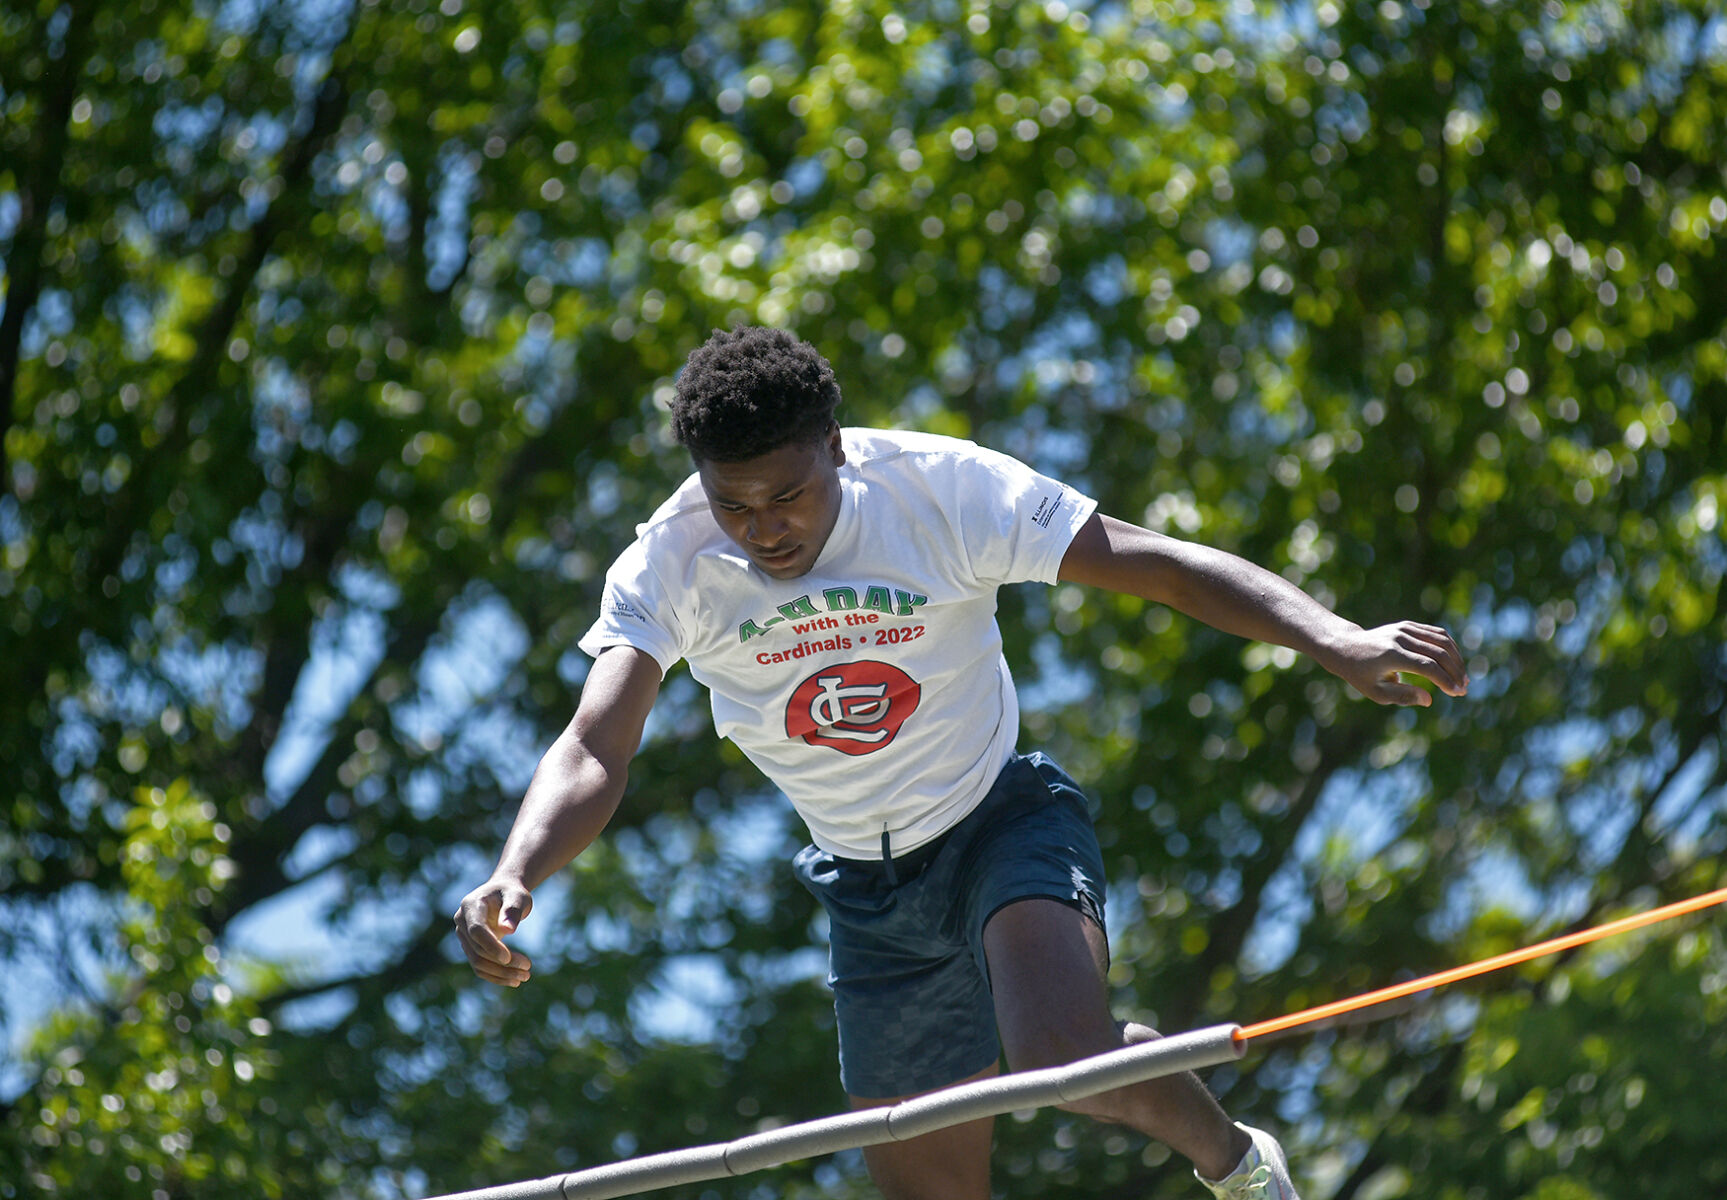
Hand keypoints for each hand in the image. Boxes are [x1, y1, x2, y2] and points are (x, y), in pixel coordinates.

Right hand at [453, 876, 533, 986]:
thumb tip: (508, 930)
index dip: (491, 946)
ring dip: (501, 973)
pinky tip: (515, 980)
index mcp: (470, 906)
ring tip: (525, 976)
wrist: (504, 893)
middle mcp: (462, 922)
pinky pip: (479, 966)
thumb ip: (512, 910)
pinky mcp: (471, 948)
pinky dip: (496, 975)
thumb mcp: (518, 896)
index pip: (476, 930)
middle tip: (528, 968)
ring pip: (477, 962)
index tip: (509, 959)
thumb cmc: (512, 893)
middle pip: (478, 950)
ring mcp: (464, 937)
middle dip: (502, 963)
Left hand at [1320, 621, 1468, 705]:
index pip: (1426, 666)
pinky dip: (1449, 647)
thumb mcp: (1376, 692)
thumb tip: (1429, 700)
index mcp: (1391, 655)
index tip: (1456, 692)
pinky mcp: (1407, 625)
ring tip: (1462, 678)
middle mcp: (1399, 638)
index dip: (1444, 680)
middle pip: (1437, 653)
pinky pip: (1435, 633)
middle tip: (1463, 689)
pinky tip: (1455, 662)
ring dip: (1456, 659)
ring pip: (1441, 640)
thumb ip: (1403, 696)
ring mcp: (1404, 629)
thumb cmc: (1360, 674)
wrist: (1345, 646)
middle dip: (1454, 672)